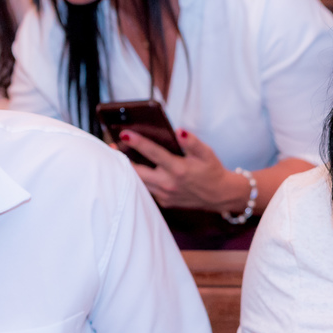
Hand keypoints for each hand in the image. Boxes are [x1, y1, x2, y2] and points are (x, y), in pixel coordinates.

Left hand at [118, 128, 246, 211]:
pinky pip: (148, 189)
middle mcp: (169, 184)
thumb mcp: (207, 154)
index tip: (124, 133)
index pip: (153, 153)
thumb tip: (179, 131)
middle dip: (123, 159)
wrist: (221, 196)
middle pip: (137, 171)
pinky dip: (141, 179)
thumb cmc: (212, 171)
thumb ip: (192, 142)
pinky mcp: (165, 202)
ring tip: (120, 156)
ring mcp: (165, 195)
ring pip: (139, 182)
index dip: (138, 142)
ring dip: (129, 170)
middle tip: (112, 146)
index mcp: (179, 170)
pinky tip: (138, 170)